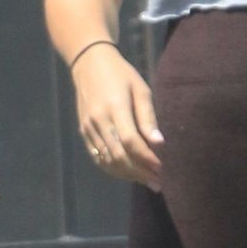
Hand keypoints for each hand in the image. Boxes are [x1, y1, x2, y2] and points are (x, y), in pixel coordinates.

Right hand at [74, 45, 164, 190]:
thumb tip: (159, 144)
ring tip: (148, 181)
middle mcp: (99, 120)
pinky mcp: (84, 132)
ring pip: (108, 160)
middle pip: (119, 155)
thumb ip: (148, 117)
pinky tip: (129, 174)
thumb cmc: (121, 75)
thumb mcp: (140, 89)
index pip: (131, 141)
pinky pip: (98, 157)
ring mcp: (88, 128)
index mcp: (115, 107)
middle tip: (159, 182)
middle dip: (140, 172)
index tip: (162, 168)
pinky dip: (114, 169)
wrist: (88, 64)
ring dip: (129, 175)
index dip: (147, 158)